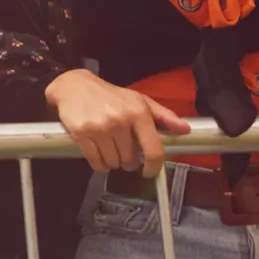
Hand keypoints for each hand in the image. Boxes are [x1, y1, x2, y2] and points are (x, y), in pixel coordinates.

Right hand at [44, 68, 191, 177]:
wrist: (74, 86)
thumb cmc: (109, 95)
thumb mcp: (138, 100)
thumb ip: (163, 115)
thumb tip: (185, 129)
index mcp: (138, 112)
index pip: (153, 150)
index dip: (154, 167)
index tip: (149, 172)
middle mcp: (120, 120)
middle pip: (130, 160)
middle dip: (127, 160)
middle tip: (122, 149)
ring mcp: (100, 128)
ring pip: (113, 163)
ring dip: (112, 161)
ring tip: (108, 148)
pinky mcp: (81, 133)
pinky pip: (95, 162)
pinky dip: (99, 164)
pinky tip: (98, 153)